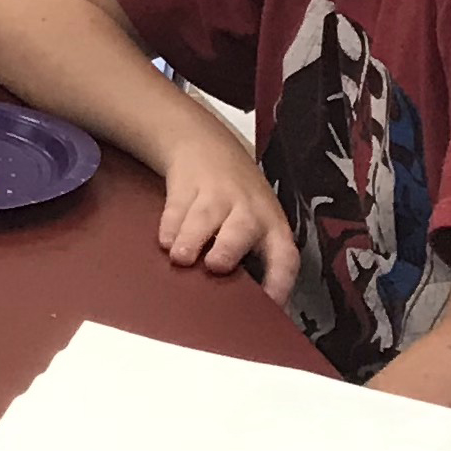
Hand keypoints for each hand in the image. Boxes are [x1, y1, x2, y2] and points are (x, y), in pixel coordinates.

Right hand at [157, 126, 296, 303]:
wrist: (206, 146)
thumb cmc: (237, 200)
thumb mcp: (256, 221)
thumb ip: (250, 258)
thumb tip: (240, 305)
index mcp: (272, 226)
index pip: (284, 258)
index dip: (279, 282)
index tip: (269, 305)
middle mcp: (248, 209)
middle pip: (243, 228)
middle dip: (229, 248)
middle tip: (216, 266)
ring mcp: (216, 194)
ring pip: (205, 217)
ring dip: (192, 239)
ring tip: (180, 257)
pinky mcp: (187, 183)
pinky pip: (177, 207)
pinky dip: (169, 225)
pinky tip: (166, 240)